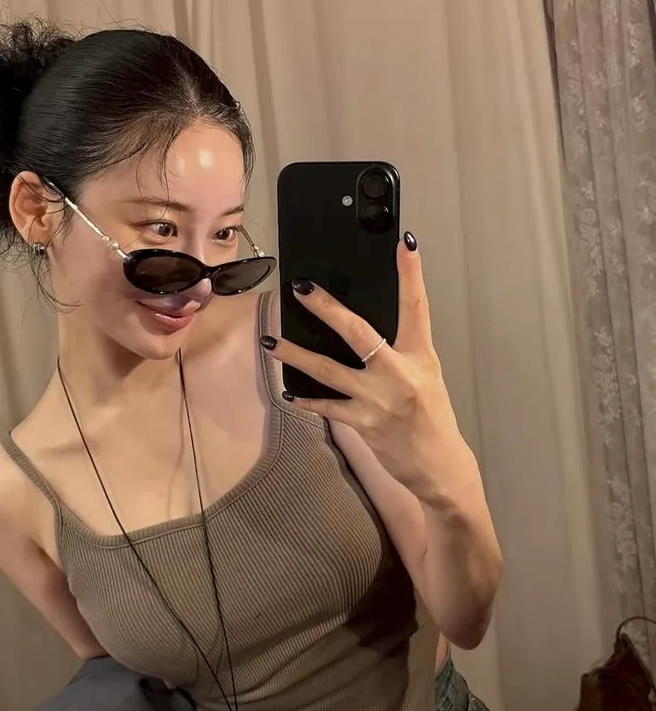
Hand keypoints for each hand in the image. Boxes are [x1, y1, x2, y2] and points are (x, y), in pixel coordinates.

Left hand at [263, 234, 476, 504]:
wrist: (440, 467)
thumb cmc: (431, 416)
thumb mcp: (425, 375)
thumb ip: (399, 351)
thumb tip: (358, 327)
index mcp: (420, 356)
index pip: (417, 307)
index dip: (411, 274)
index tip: (404, 244)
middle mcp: (399, 374)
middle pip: (359, 333)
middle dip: (328, 308)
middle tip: (302, 288)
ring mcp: (378, 399)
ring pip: (328, 371)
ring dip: (296, 355)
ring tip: (270, 341)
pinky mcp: (363, 424)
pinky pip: (326, 406)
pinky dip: (306, 399)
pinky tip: (288, 391)